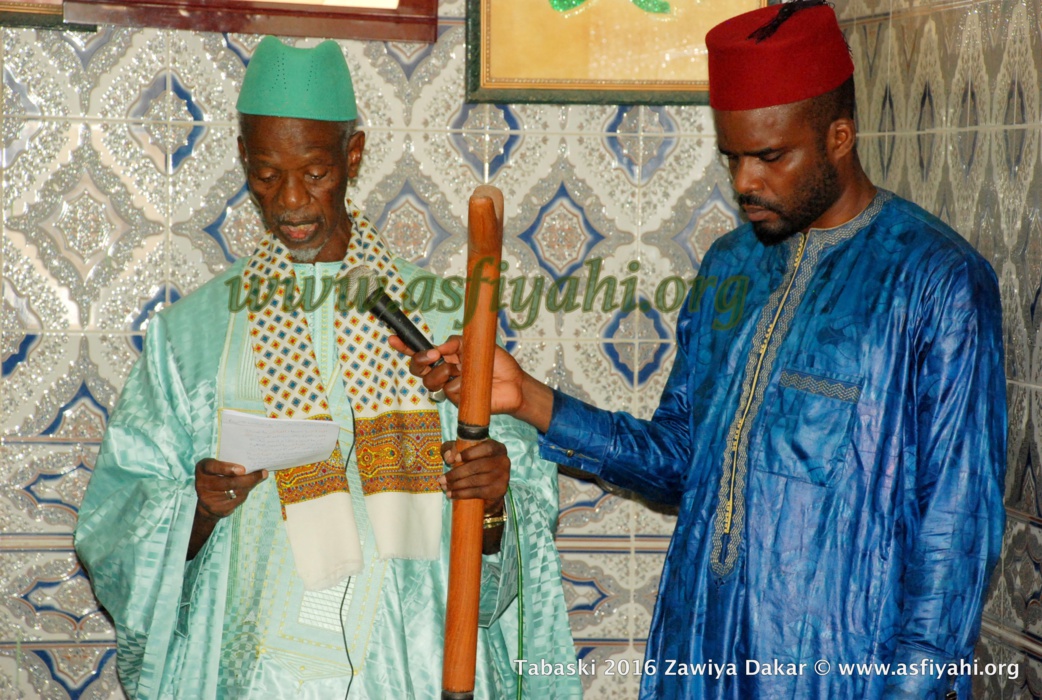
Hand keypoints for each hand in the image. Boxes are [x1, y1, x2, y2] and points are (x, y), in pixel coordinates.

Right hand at [194, 458, 267, 519]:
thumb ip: (231, 463)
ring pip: (235, 492)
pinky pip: (236, 501)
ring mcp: (208, 499)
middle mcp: (202, 484)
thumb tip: (256, 464)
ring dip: (250, 485)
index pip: (213, 467)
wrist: (206, 502)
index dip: (227, 468)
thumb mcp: (218, 467)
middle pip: (229, 482)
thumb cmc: (216, 477)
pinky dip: (245, 494)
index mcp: (203, 469)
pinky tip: (249, 488)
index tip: (243, 469)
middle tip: (262, 473)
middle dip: (248, 478)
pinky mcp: (217, 509)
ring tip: (260, 477)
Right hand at [390, 334, 527, 415]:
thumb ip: (456, 342)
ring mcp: (449, 387)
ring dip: (440, 373)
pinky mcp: (457, 401)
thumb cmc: (497, 363)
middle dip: (419, 361)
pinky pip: (448, 391)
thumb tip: (440, 346)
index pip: (421, 352)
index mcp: (447, 357)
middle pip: (417, 368)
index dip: (405, 346)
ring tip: (457, 370)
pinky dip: (458, 385)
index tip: (392, 339)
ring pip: (429, 381)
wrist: (514, 383)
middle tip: (433, 355)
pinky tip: (470, 385)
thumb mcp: (477, 344)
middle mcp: (444, 372)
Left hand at [440, 439, 509, 513]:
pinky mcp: (499, 490)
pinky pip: (478, 492)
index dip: (470, 453)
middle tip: (442, 479)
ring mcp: (503, 477)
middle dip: (457, 473)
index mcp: (497, 448)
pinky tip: (452, 494)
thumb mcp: (464, 453)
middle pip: (478, 466)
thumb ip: (454, 449)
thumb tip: (448, 457)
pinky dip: (463, 494)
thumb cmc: (475, 464)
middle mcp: (504, 461)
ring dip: (457, 485)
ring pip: (477, 480)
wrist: (489, 487)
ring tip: (445, 487)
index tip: (454, 459)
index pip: (487, 448)